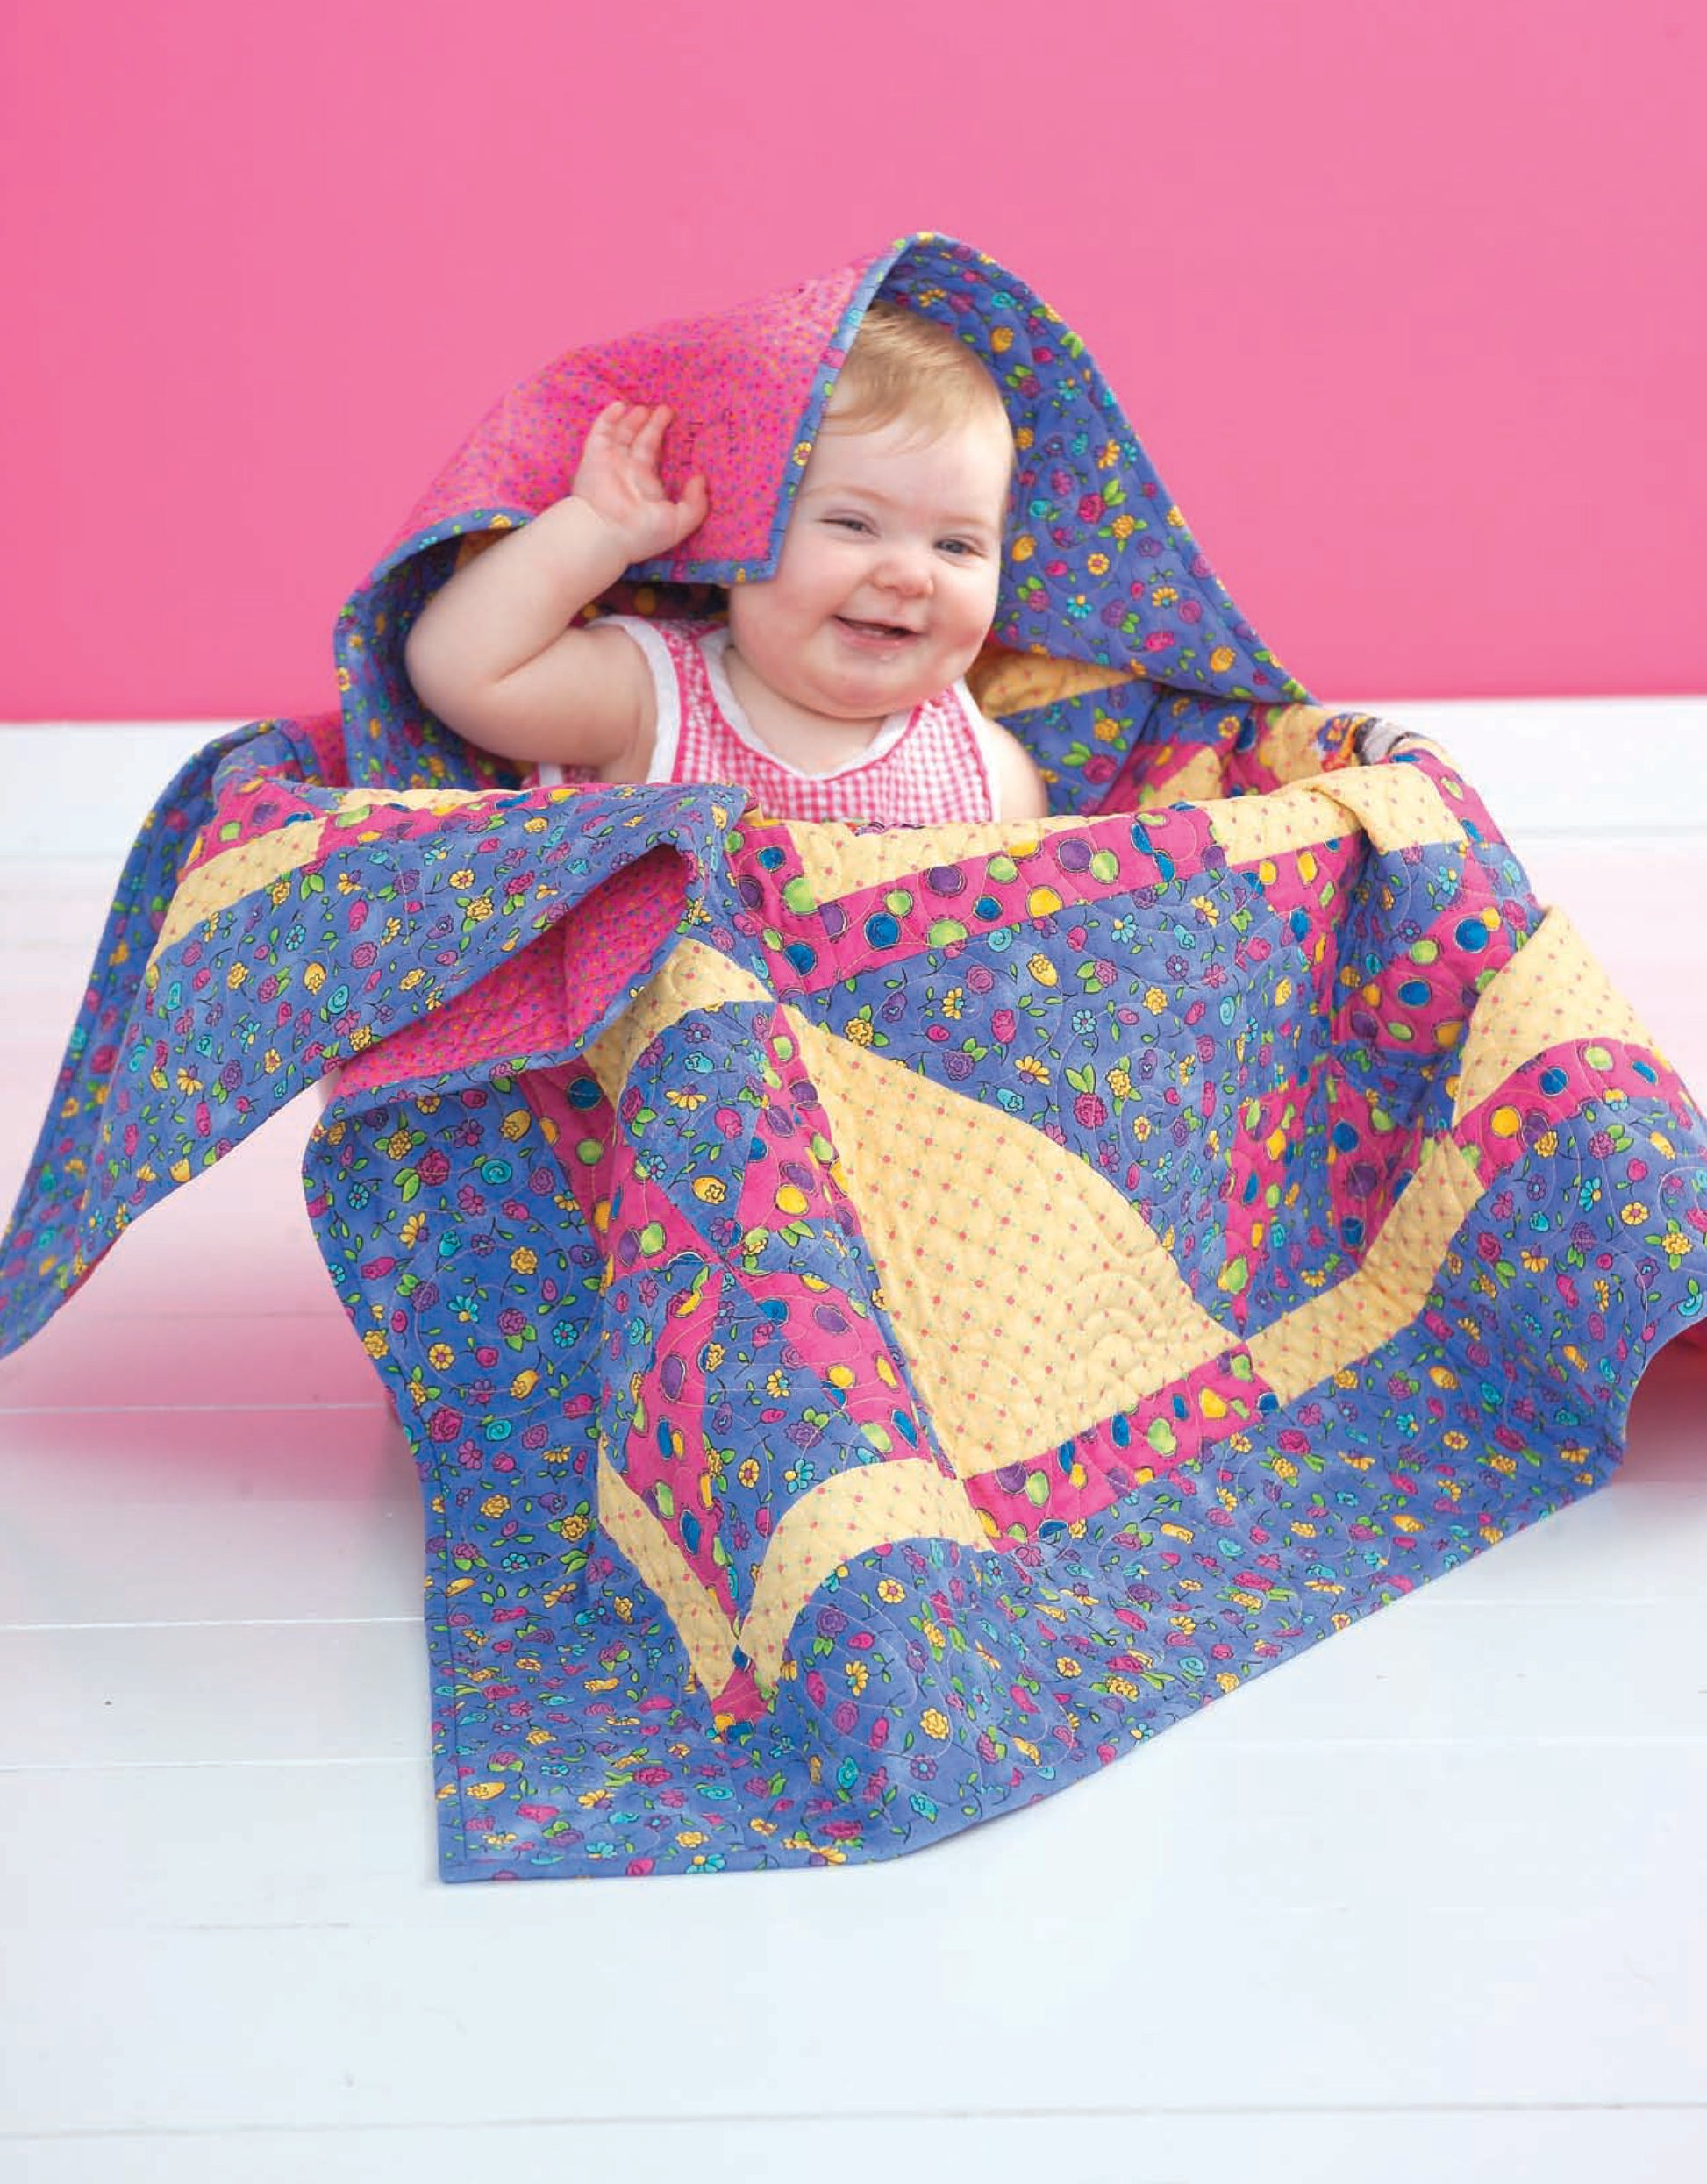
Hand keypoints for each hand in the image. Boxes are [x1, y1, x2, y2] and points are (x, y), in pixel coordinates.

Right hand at [571, 401, 708, 560]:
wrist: (604, 533)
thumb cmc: (641, 531)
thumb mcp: (679, 522)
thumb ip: (696, 504)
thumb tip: (700, 479)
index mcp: (646, 484)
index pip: (655, 456)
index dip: (664, 441)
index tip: (677, 426)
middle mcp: (628, 471)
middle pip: (641, 441)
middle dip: (652, 426)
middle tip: (665, 409)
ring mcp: (610, 463)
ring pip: (621, 434)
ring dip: (632, 420)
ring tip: (643, 408)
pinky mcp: (594, 457)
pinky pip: (600, 432)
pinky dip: (608, 418)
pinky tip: (619, 406)